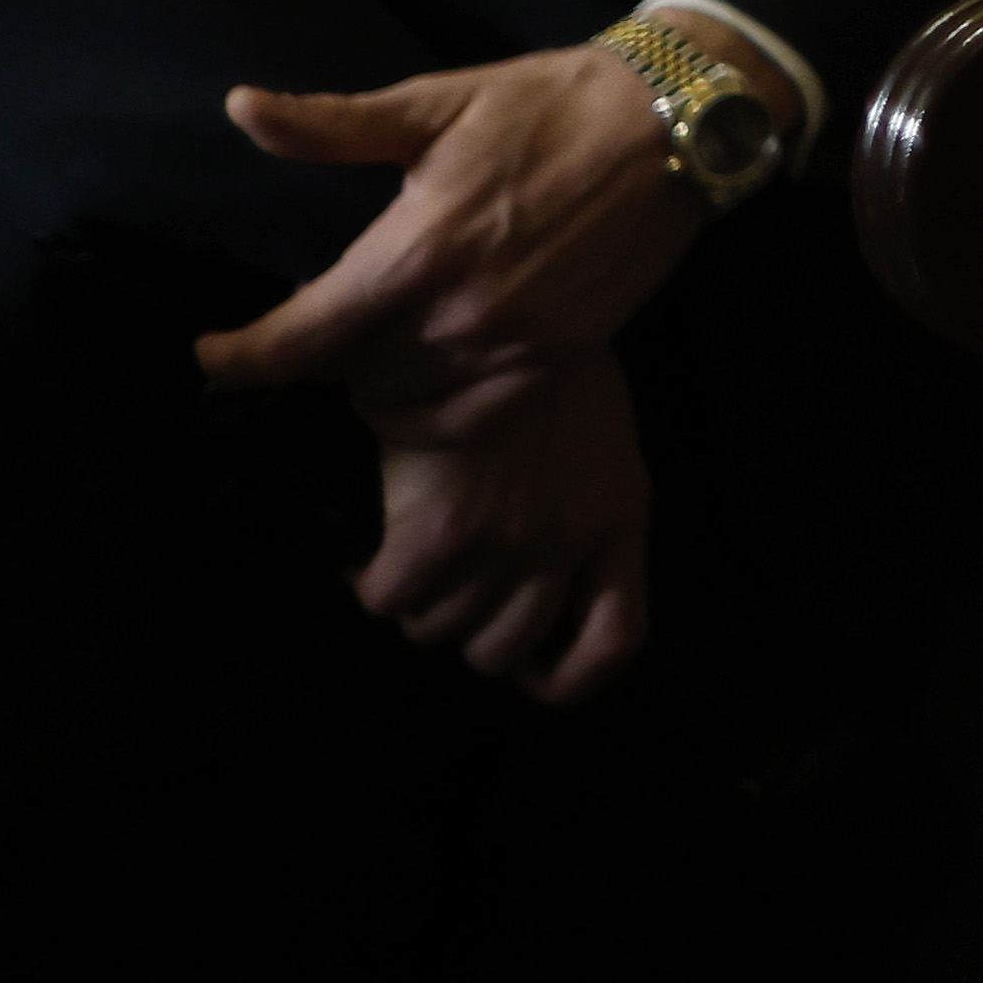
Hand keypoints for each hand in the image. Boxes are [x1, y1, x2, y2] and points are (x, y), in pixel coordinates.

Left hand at [195, 42, 701, 404]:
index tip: (208, 357)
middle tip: (309, 328)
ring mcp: (513, 345)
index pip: (299, 338)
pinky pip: (468, 417)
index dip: (238, 357)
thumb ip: (331, 125)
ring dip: (370, 382)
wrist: (672, 126)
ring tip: (368, 350)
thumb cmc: (546, 106)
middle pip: (344, 375)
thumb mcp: (434, 105)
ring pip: (401, 402)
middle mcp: (457, 314)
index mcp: (414, 251)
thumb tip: (241, 107)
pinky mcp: (559, 358)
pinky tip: (425, 381)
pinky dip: (432, 411)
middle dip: (312, 358)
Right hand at [354, 350, 653, 703]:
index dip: (566, 677)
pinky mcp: (445, 531)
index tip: (534, 666)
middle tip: (444, 593)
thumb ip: (578, 498)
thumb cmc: (555, 358)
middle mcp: (570, 545)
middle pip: (503, 651)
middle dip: (466, 631)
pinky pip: (393, 600)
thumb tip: (528, 540)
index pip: (613, 645)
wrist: (515, 305)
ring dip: (416, 610)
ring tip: (405, 575)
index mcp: (620, 522)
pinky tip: (361, 558)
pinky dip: (368, 585)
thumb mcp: (599, 434)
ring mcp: (509, 544)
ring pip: (443, 632)